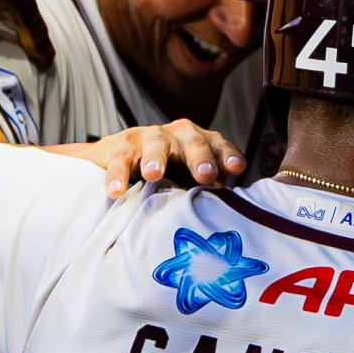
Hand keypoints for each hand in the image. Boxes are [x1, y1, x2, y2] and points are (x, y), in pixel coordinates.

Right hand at [47, 118, 245, 198]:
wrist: (123, 158)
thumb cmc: (169, 173)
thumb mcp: (191, 180)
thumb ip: (209, 192)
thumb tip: (230, 217)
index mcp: (201, 143)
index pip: (219, 146)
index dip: (228, 156)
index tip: (237, 168)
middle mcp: (179, 135)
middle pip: (193, 143)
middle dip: (200, 158)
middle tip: (204, 175)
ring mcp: (149, 138)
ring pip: (156, 144)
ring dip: (156, 158)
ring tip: (153, 174)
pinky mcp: (121, 147)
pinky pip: (120, 161)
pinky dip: (118, 175)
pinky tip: (116, 190)